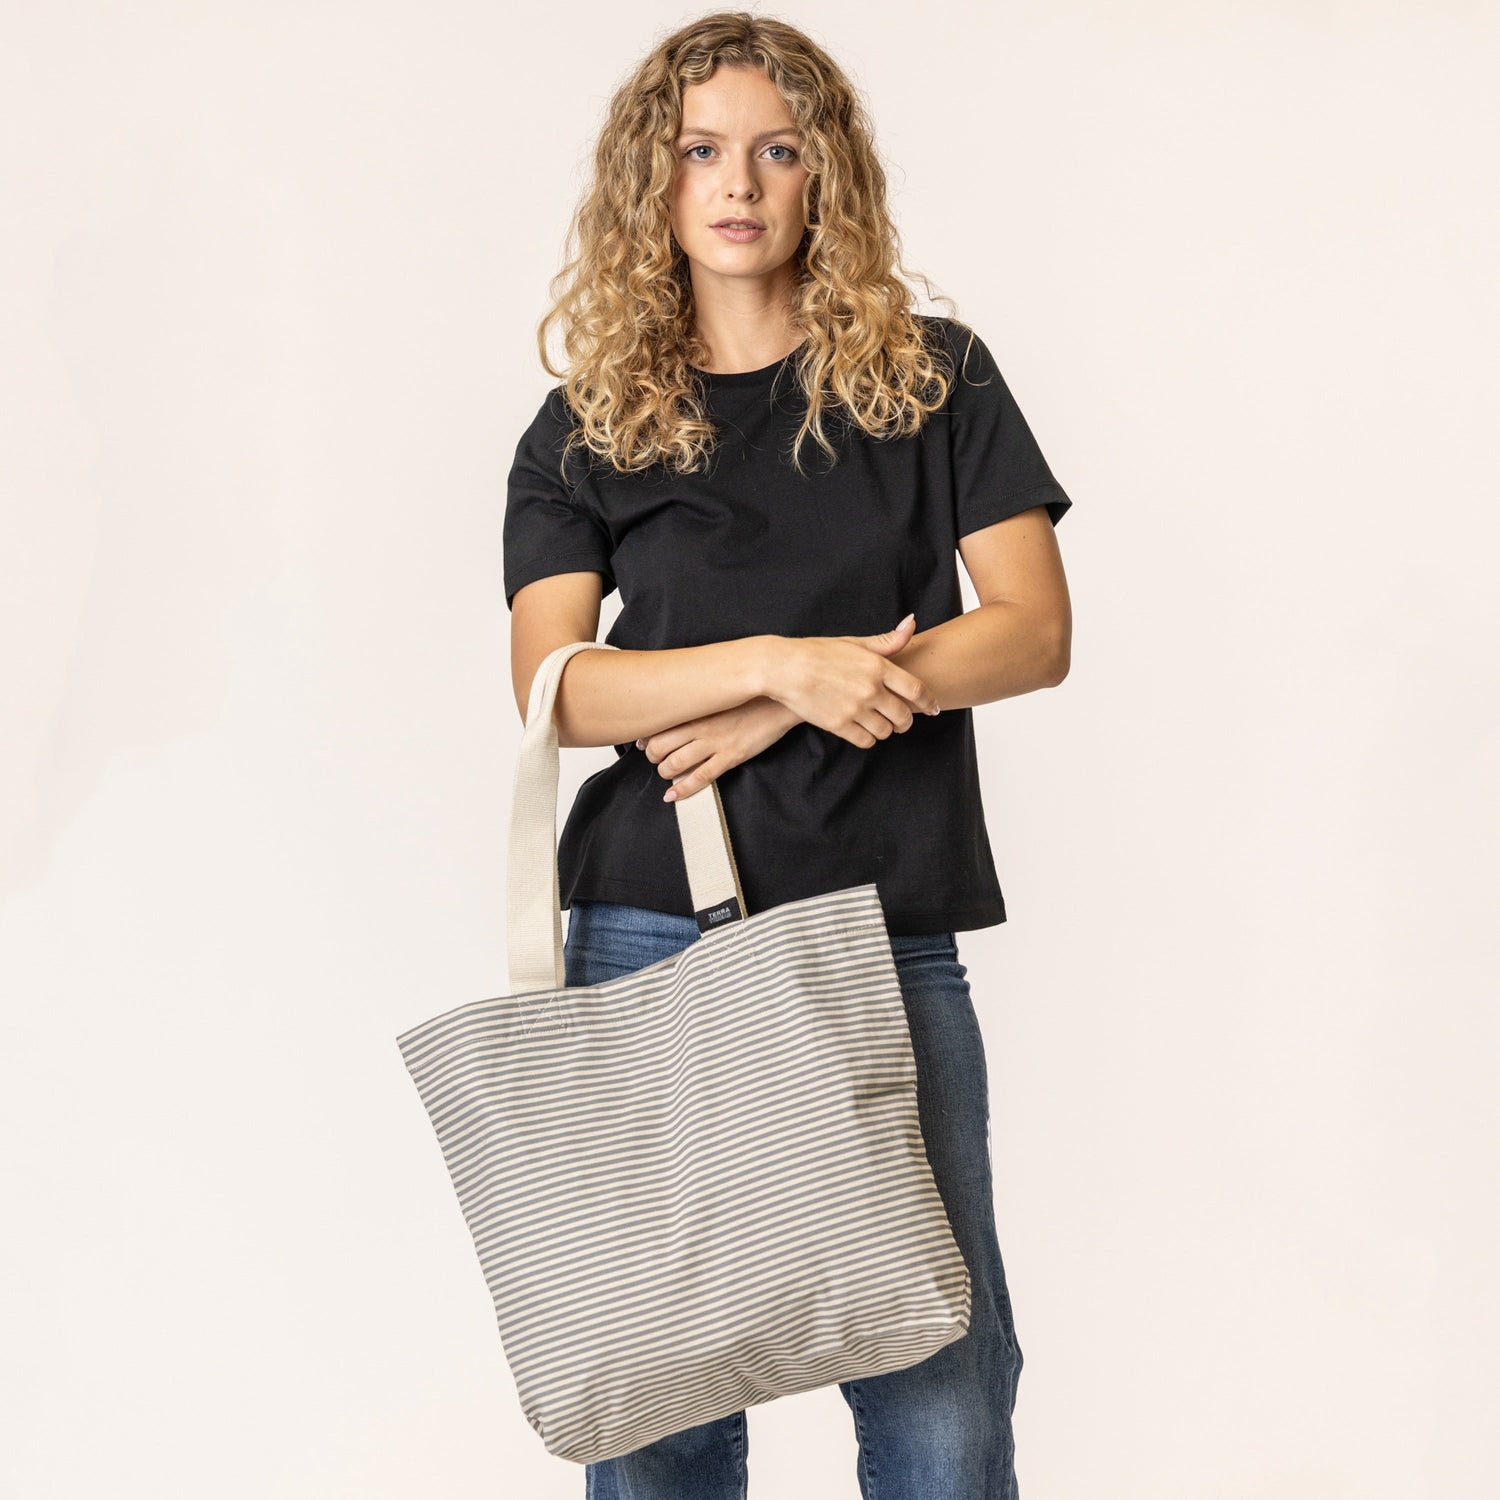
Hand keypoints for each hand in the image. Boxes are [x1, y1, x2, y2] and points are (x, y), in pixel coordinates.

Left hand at [636, 695, 802, 802]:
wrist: (779, 701)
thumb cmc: (750, 695)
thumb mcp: (718, 693)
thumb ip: (698, 701)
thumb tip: (679, 710)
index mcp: (696, 708)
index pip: (659, 724)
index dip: (646, 736)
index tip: (642, 742)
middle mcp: (700, 725)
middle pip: (659, 746)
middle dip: (652, 756)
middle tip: (655, 758)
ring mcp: (715, 743)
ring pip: (675, 763)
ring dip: (665, 772)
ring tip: (666, 773)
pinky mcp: (730, 756)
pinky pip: (701, 777)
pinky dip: (683, 789)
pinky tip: (672, 795)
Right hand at [762, 615, 939, 746]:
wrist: (784, 668)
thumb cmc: (819, 652)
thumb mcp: (855, 643)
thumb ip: (887, 641)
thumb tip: (912, 624)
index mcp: (877, 666)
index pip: (916, 690)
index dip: (929, 702)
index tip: (934, 708)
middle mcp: (870, 689)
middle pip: (904, 716)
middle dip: (906, 720)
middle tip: (902, 720)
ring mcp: (854, 709)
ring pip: (885, 731)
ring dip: (886, 729)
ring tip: (879, 723)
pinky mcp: (838, 725)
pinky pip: (866, 741)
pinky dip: (868, 738)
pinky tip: (863, 729)